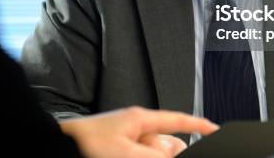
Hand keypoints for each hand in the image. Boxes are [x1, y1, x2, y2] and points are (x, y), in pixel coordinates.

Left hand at [60, 106, 218, 157]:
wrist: (57, 147)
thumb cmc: (85, 143)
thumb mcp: (126, 152)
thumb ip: (155, 156)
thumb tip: (175, 154)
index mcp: (139, 120)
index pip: (176, 120)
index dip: (198, 125)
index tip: (215, 130)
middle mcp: (135, 130)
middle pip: (168, 145)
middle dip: (174, 153)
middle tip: (155, 155)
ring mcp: (127, 143)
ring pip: (156, 153)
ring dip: (157, 156)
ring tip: (133, 155)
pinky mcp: (120, 153)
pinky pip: (143, 156)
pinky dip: (147, 157)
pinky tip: (135, 157)